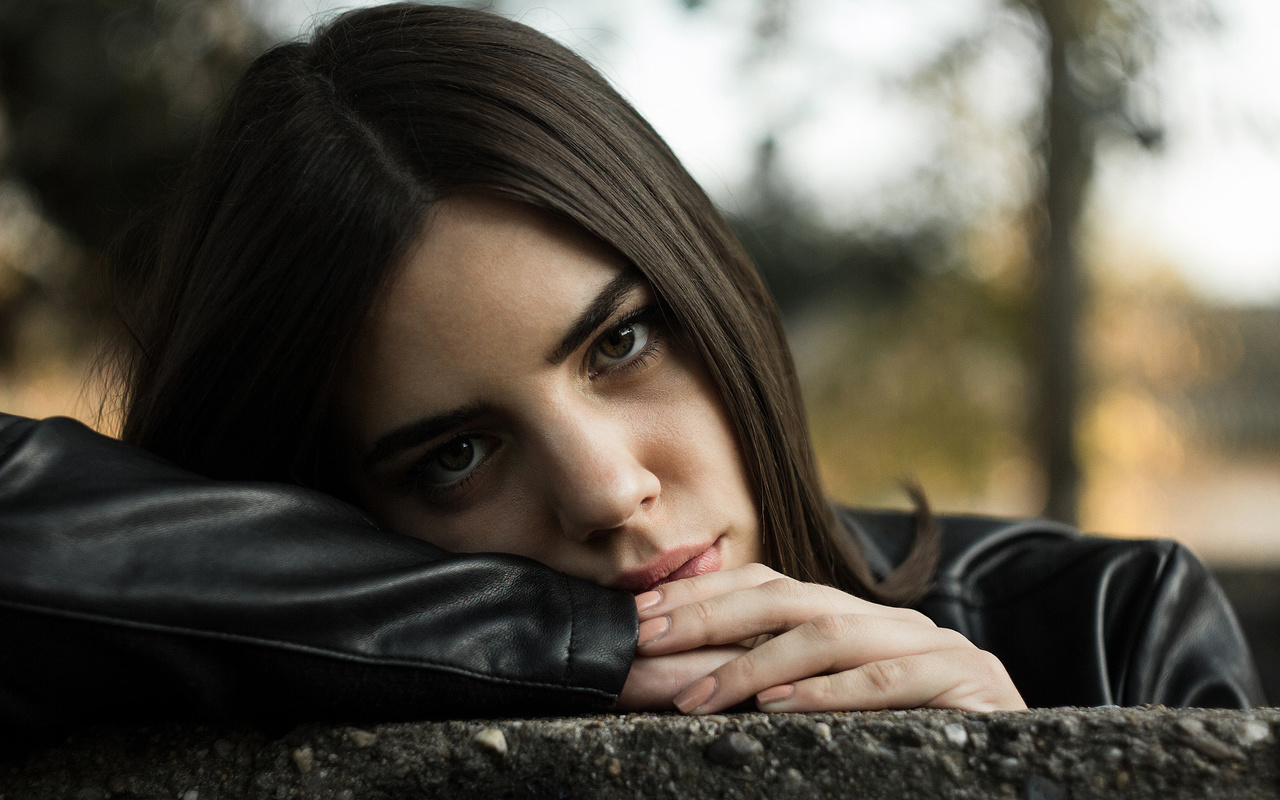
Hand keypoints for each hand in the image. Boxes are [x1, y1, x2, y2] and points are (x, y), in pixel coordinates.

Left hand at [632, 563, 1026, 713]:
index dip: (701, 596)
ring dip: (752, 664)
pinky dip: (825, 693)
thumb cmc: (918, 747)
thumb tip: (682, 684)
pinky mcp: (967, 684)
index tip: (639, 618)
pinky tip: (776, 708)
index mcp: (859, 623)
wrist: (1022, 776)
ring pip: (829, 634)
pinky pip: (884, 682)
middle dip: (708, 614)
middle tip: (646, 640)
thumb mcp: (837, 712)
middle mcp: (893, 623)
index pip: (769, 586)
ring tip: (696, 697)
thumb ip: (778, 687)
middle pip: (788, 597)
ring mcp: (933, 647)